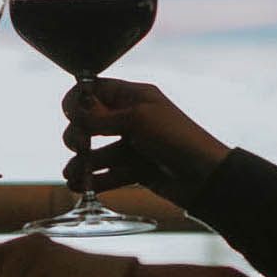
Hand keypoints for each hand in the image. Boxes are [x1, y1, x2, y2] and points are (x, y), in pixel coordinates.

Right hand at [61, 79, 231, 208]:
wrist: (205, 176)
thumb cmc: (176, 137)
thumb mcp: (138, 120)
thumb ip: (102, 118)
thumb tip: (73, 113)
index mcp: (134, 96)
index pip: (96, 90)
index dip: (79, 100)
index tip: (71, 114)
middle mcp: (131, 118)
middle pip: (91, 122)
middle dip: (78, 134)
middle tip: (79, 147)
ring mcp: (133, 145)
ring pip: (98, 151)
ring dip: (81, 162)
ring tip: (71, 176)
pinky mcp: (136, 170)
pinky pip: (109, 173)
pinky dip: (94, 180)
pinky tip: (79, 187)